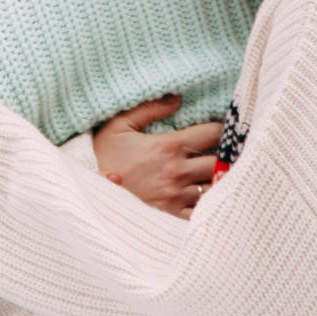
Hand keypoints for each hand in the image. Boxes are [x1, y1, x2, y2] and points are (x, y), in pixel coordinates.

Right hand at [91, 95, 219, 217]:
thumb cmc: (102, 158)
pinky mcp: (172, 217)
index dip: (222, 129)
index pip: (212, 133)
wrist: (88, 196)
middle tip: (228, 153)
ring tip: (219, 176)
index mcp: (168, 146)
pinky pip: (202, 212)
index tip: (224, 130)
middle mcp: (177, 172)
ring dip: (217, 181)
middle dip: (225, 157)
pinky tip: (205, 199)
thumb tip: (176, 98)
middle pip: (219, 162)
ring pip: (214, 187)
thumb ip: (148, 109)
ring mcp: (176, 197)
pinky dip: (208, 206)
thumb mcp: (118, 126)